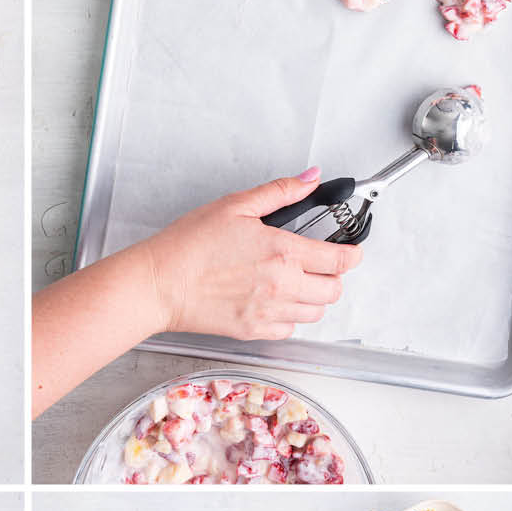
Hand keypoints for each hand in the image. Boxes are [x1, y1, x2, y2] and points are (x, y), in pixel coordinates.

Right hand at [141, 168, 362, 340]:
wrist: (159, 284)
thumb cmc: (189, 245)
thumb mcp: (236, 205)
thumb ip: (280, 192)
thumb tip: (311, 179)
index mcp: (283, 252)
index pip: (340, 260)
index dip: (352, 254)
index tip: (350, 251)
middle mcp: (282, 285)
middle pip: (334, 291)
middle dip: (333, 276)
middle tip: (320, 266)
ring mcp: (269, 312)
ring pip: (316, 313)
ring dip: (313, 298)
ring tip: (296, 283)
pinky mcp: (253, 331)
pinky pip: (289, 330)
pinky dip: (290, 318)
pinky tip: (274, 301)